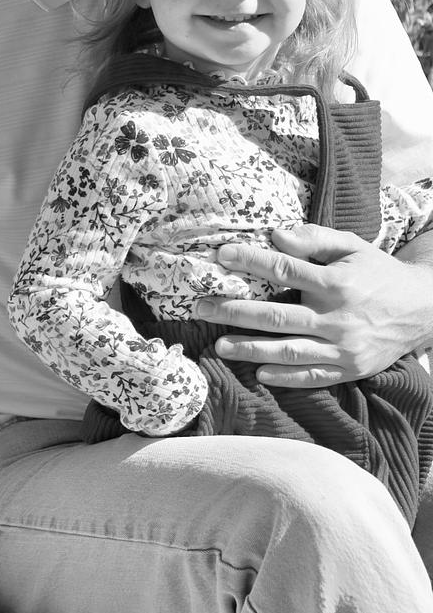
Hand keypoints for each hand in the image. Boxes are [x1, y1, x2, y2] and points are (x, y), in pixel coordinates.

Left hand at [196, 224, 432, 387]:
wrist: (423, 309)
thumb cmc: (377, 272)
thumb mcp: (352, 246)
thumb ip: (314, 238)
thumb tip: (275, 235)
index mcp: (337, 283)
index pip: (285, 270)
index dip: (251, 261)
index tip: (221, 256)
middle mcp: (338, 318)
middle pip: (278, 317)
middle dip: (235, 313)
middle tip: (201, 308)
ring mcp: (344, 348)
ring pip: (290, 351)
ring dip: (251, 349)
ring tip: (219, 345)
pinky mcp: (350, 370)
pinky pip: (313, 377)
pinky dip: (285, 376)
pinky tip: (259, 372)